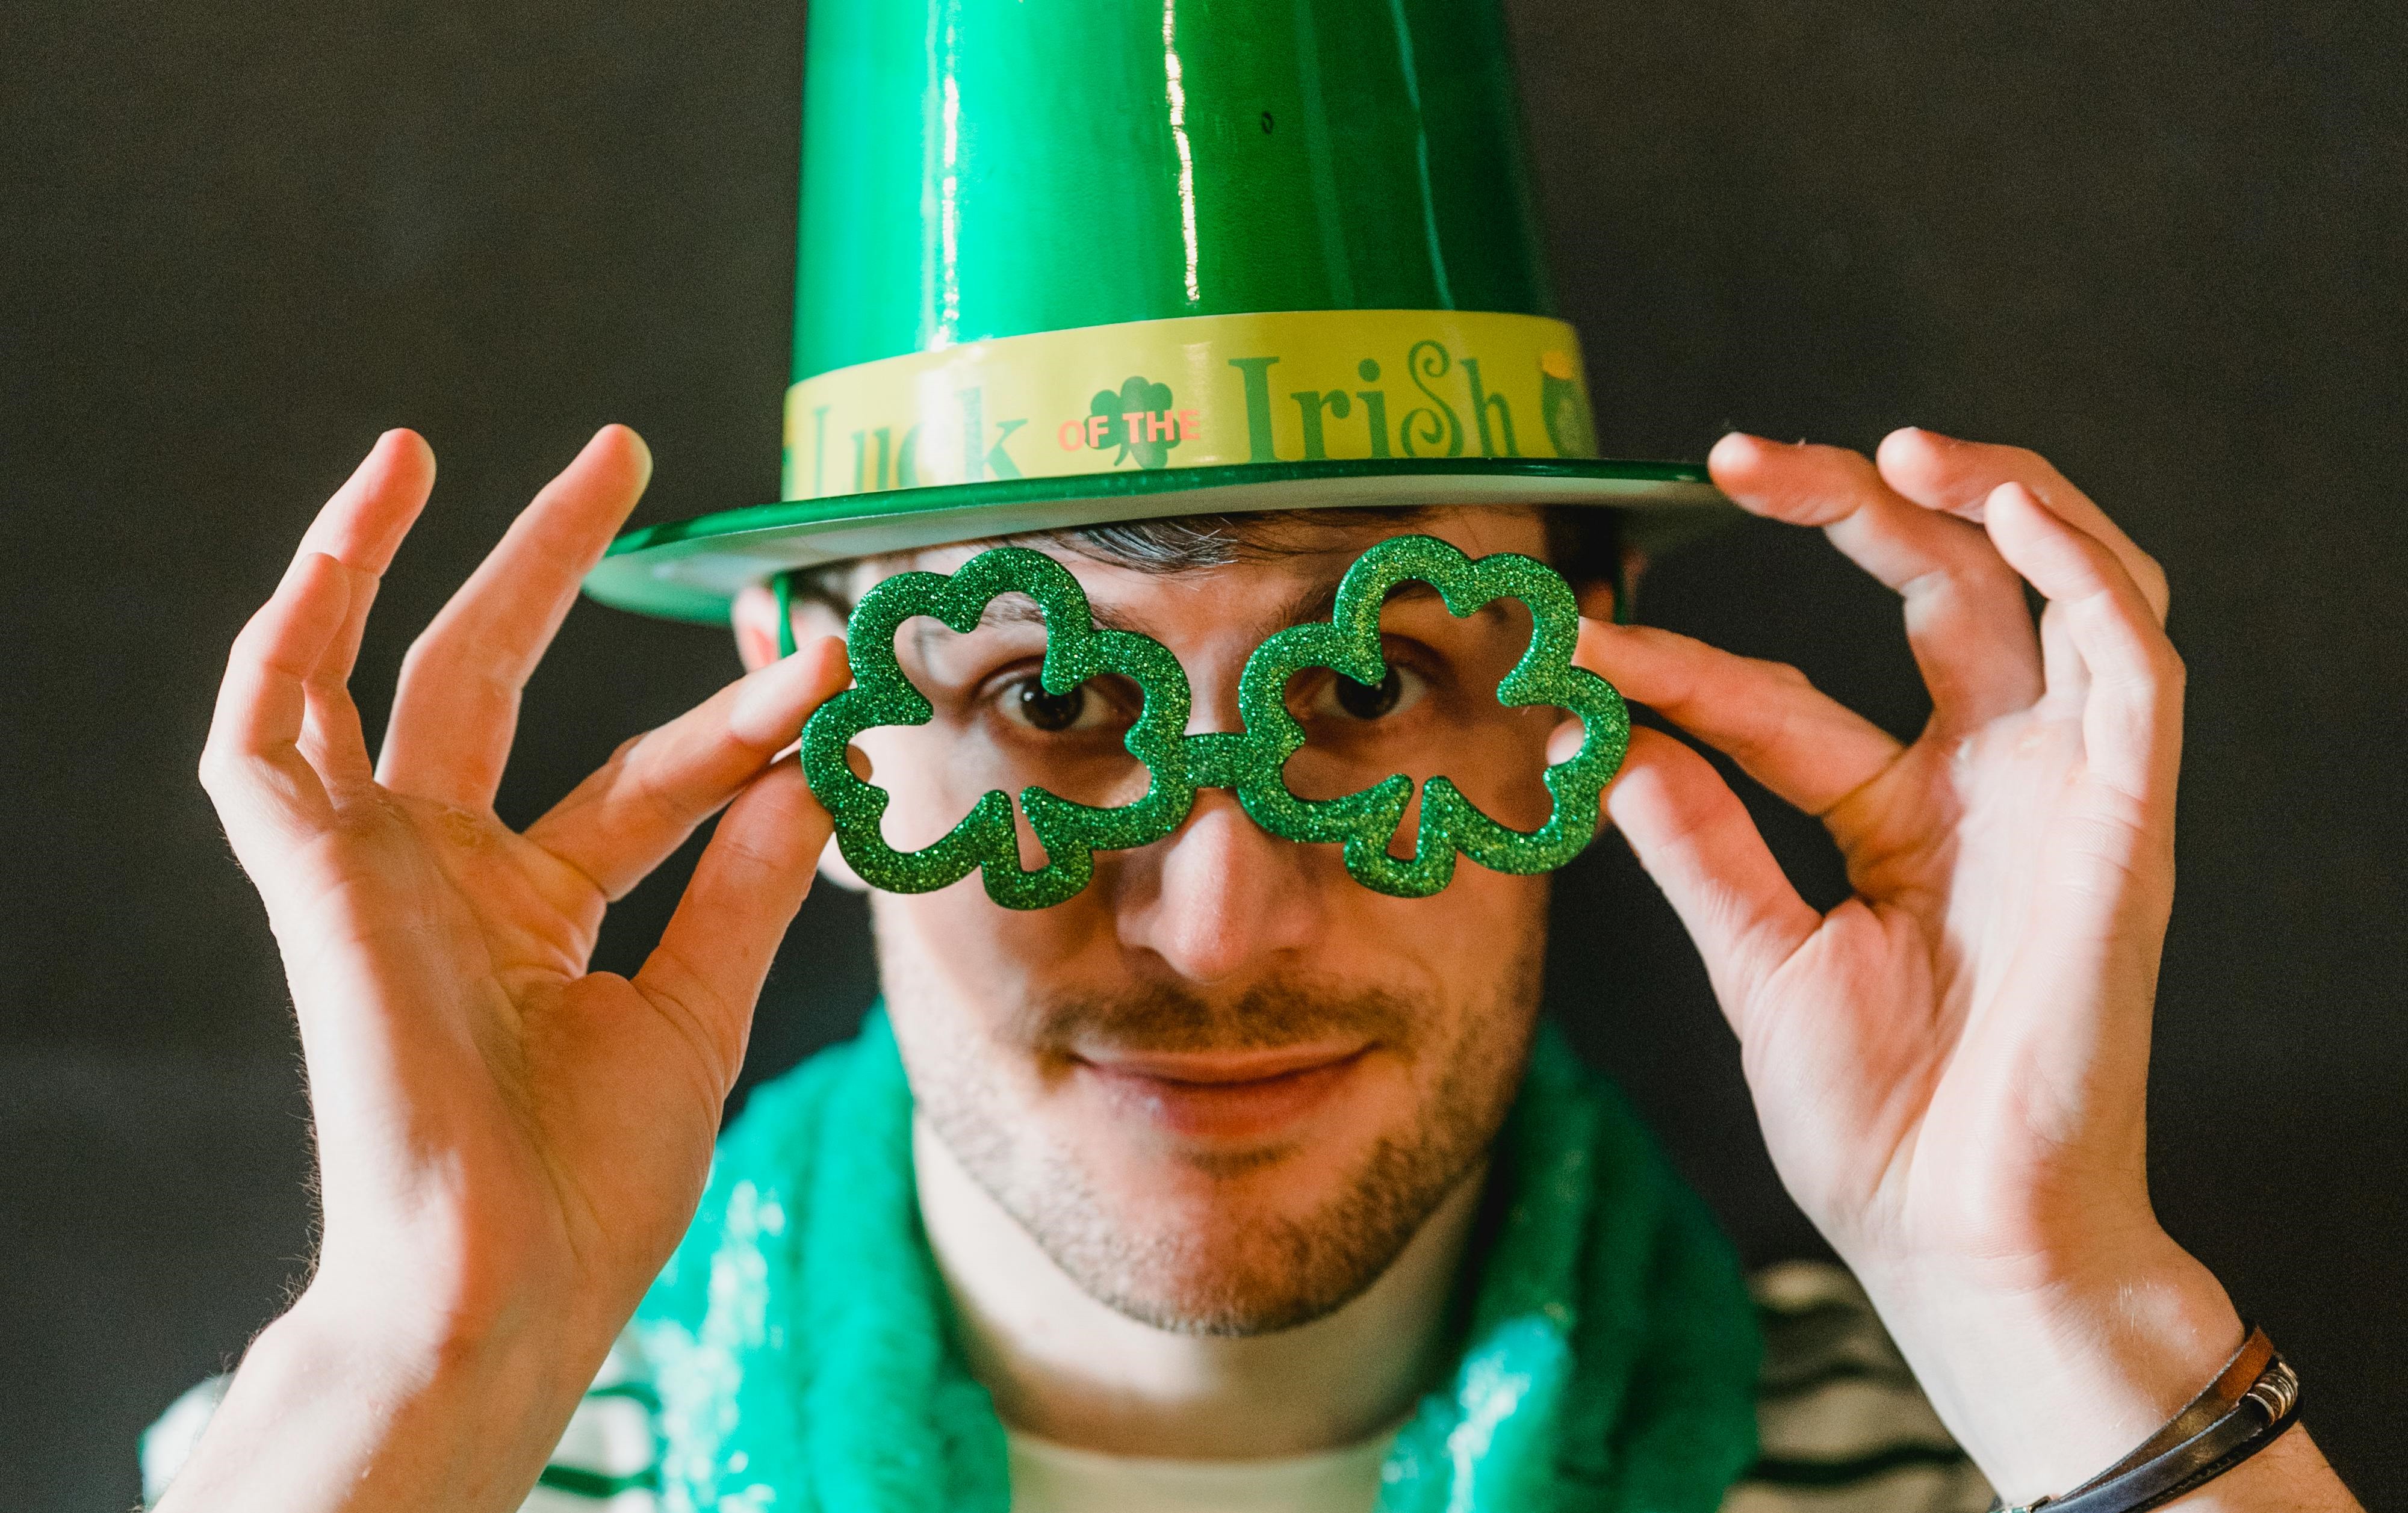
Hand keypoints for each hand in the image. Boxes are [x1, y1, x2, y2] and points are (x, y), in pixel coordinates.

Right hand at [168, 427, 848, 1510]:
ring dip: (381, 562)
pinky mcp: (309, 879)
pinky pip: (259, 738)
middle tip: (620, 451)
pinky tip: (341, 545)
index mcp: (531, 913)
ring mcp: (371, 872)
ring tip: (424, 447)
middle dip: (546, 563)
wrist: (505, 1282)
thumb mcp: (694, 1012)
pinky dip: (287, 639)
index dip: (733, 715)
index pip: (646, 776)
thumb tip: (812, 764)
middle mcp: (444, 876)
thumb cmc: (588, 1188)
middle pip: (486, 681)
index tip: (823, 664)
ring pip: (354, 681)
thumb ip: (743, 884)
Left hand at [1585, 429, 2354, 1507]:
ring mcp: (2063, 787)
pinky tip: (2007, 509)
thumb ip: (1697, 839)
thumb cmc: (1878, 1123)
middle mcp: (1987, 779)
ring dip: (1986, 495)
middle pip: (1931, 589)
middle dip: (1840, 504)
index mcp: (1899, 814)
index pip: (1775, 695)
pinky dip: (2082, 568)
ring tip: (1890, 444)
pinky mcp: (2129, 810)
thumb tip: (1605, 735)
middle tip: (1730, 457)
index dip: (1676, 659)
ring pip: (2056, 586)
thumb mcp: (1759, 958)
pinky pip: (2132, 656)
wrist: (1957, 1234)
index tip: (1576, 640)